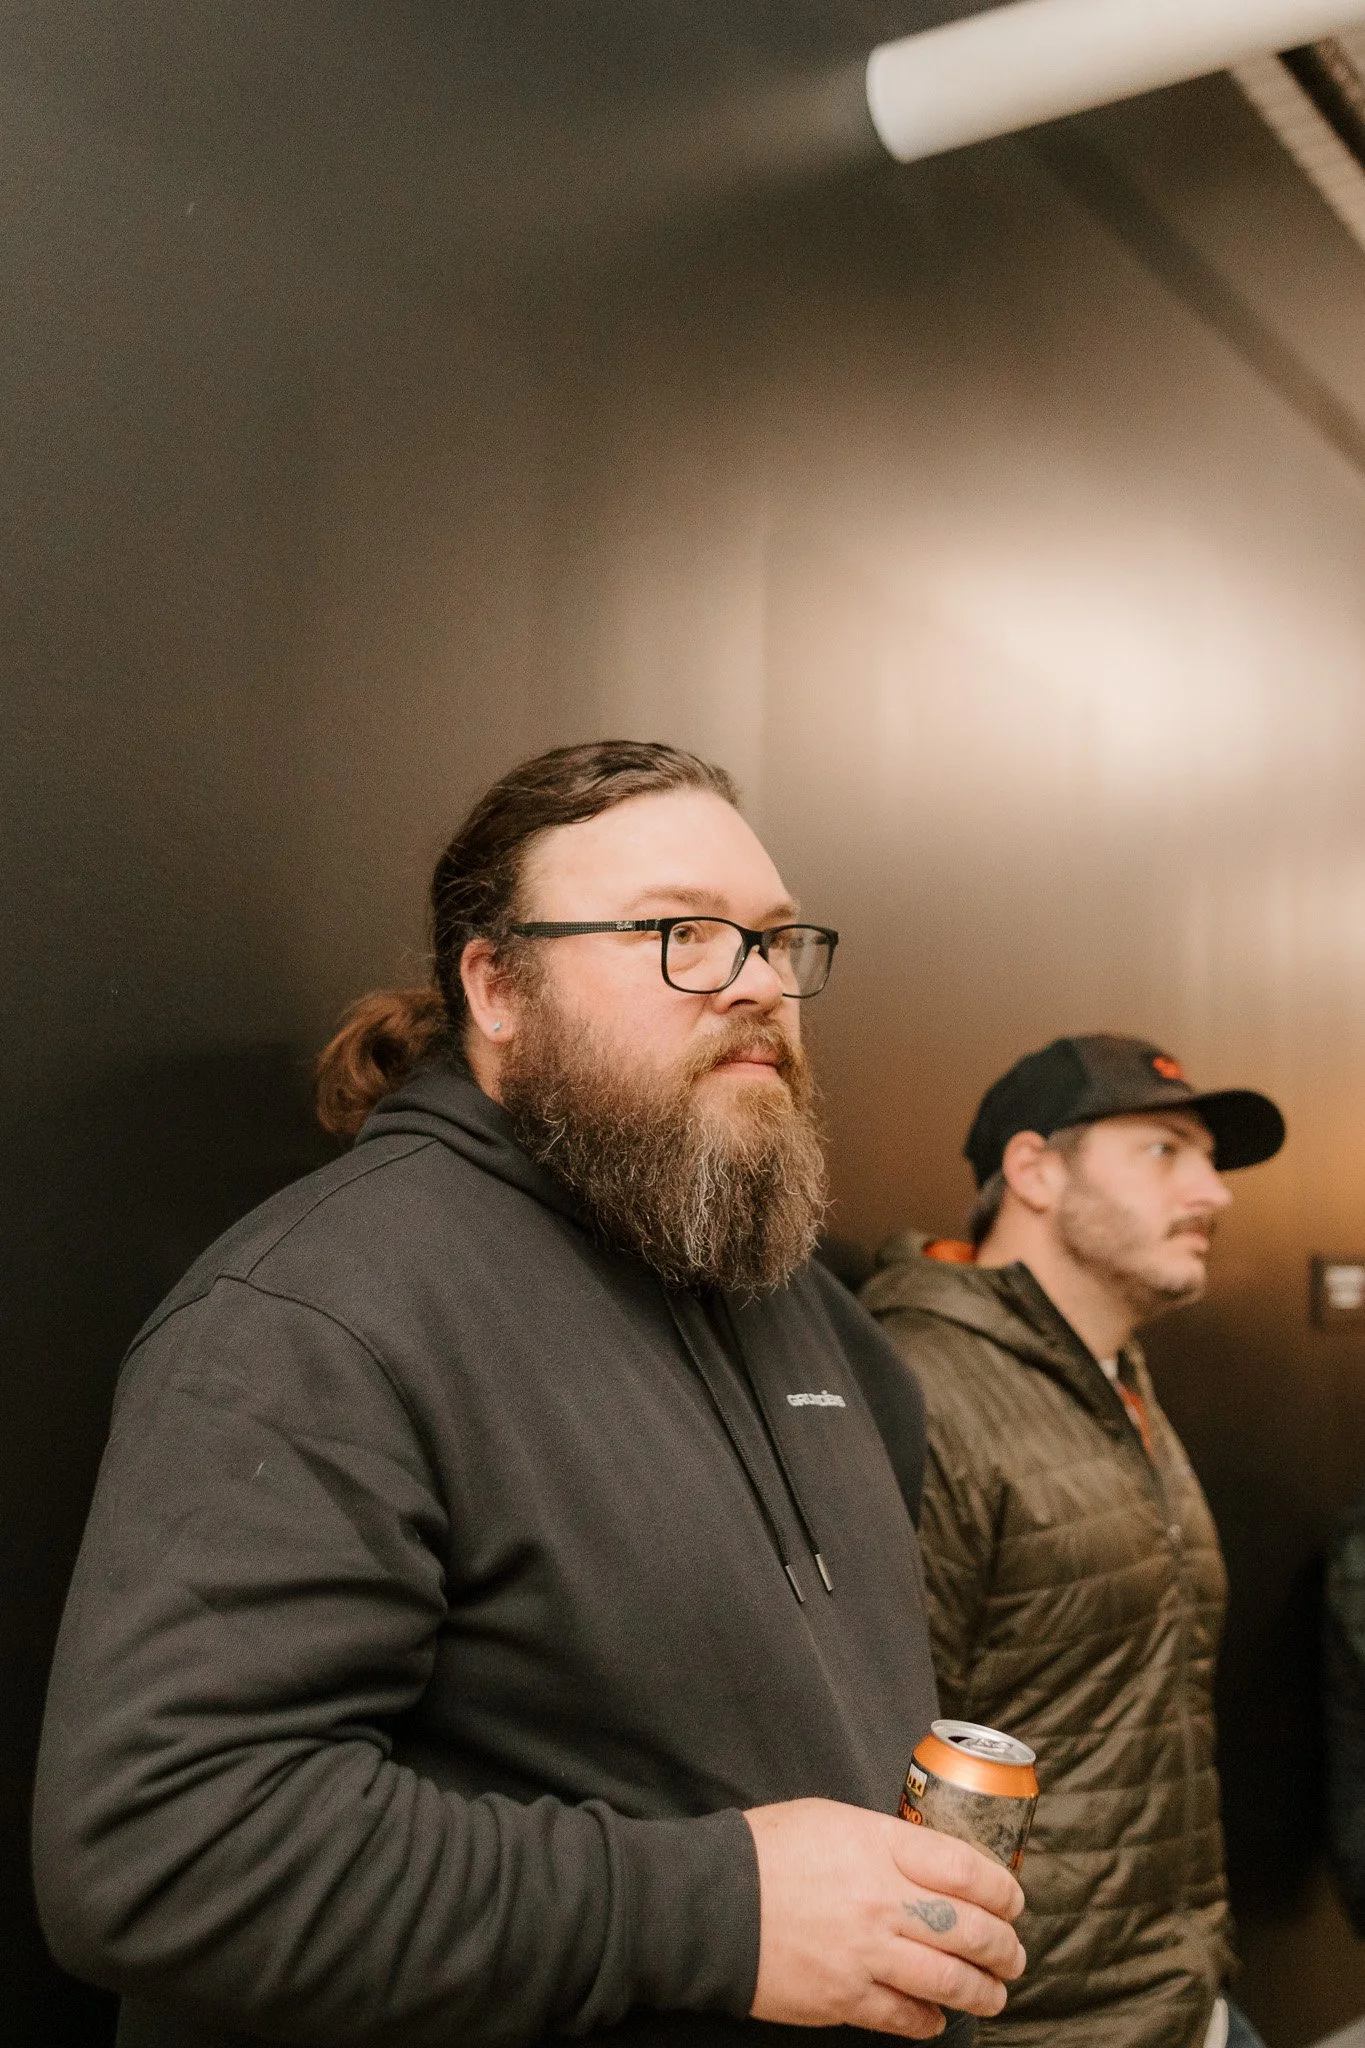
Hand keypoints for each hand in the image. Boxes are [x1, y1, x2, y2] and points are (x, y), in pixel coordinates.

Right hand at [744, 1798, 1025, 2038]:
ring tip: (994, 1993)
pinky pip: (905, 2016)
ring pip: (950, 1981)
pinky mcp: (845, 1998)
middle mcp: (883, 1901)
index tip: (1013, 1901)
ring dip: (983, 1991)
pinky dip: (930, 2020)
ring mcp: (866, 1954)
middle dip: (1005, 1948)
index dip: (1003, 1890)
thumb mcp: (832, 1819)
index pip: (969, 1870)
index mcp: (882, 1847)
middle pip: (971, 1930)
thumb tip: (927, 1863)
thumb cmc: (768, 1850)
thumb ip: (885, 1842)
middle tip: (1013, 1955)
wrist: (712, 1902)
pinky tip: (937, 2017)